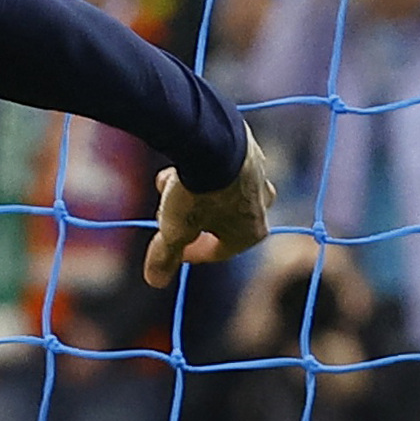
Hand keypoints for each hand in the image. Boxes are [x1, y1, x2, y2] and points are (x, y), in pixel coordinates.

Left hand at [144, 130, 276, 287]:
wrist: (213, 140)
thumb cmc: (198, 193)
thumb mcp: (175, 230)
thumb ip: (166, 256)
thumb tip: (155, 280)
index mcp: (252, 233)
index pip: (217, 251)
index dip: (188, 252)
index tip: (167, 245)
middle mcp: (263, 207)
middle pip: (219, 221)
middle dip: (190, 218)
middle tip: (167, 211)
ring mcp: (259, 177)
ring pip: (220, 192)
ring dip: (193, 191)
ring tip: (167, 183)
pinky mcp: (250, 150)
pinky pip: (223, 167)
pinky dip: (202, 169)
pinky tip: (180, 164)